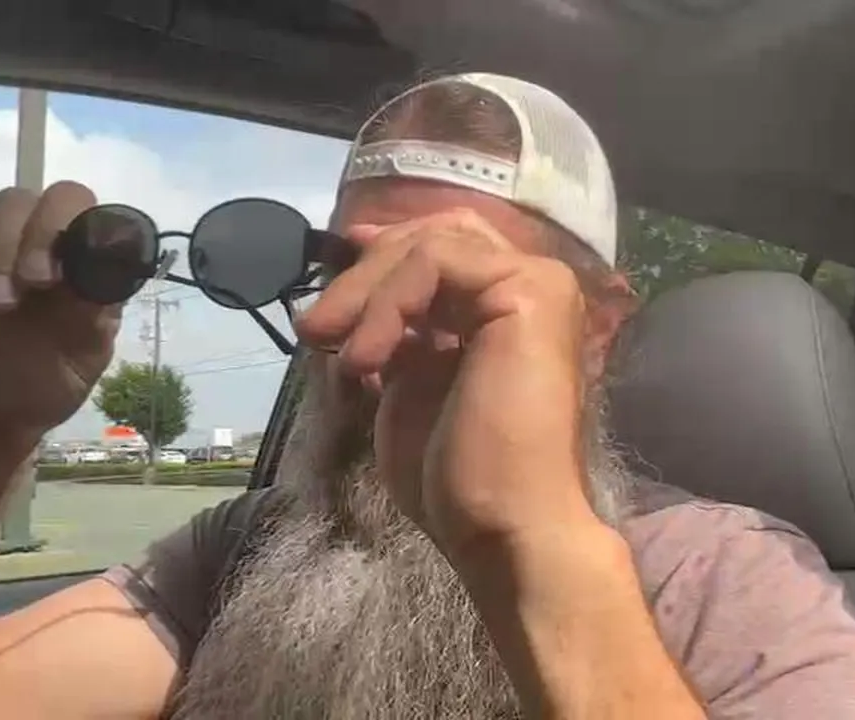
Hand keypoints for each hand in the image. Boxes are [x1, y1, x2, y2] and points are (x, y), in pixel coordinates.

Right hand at [0, 181, 117, 482]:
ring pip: (3, 204)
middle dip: (42, 233)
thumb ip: (98, 313)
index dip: (86, 229)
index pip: (99, 217)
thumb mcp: (82, 362)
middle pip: (54, 196)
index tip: (71, 271)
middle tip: (33, 283)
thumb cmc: (40, 389)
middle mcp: (48, 248)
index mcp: (89, 270)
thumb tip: (113, 260)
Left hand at [295, 209, 600, 561]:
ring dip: (366, 292)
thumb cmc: (463, 478)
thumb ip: (403, 339)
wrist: (505, 526)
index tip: (335, 273)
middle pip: (438, 236)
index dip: (390, 251)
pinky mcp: (527, 292)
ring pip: (430, 244)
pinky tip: (364, 360)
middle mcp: (537, 285)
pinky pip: (434, 263)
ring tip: (327, 344)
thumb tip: (368, 306)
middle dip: (367, 271)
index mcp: (514, 310)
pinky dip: (386, 304)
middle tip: (315, 326)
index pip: (450, 249)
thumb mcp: (413, 387)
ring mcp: (539, 284)